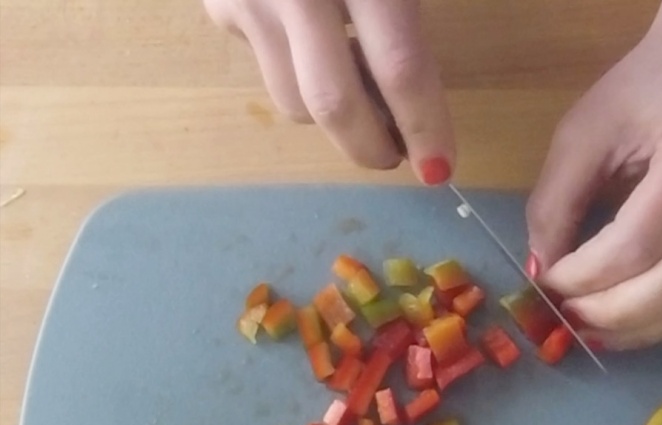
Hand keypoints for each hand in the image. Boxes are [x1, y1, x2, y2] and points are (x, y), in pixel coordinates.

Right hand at [204, 0, 454, 182]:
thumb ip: (404, 15)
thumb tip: (413, 97)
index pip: (399, 68)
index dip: (424, 127)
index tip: (440, 170)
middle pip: (331, 104)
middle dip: (370, 147)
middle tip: (396, 155)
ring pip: (293, 102)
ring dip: (335, 114)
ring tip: (362, 91)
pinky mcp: (219, 6)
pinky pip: (268, 69)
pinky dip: (301, 75)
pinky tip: (318, 45)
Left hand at [526, 0, 661, 349]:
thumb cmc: (649, 84)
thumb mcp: (584, 130)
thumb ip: (554, 202)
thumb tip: (540, 271)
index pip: (636, 245)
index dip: (583, 278)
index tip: (546, 283)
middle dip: (611, 314)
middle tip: (567, 320)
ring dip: (639, 329)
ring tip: (591, 332)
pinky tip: (626, 323)